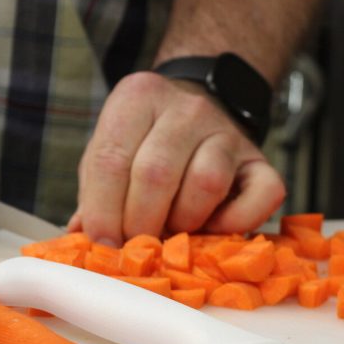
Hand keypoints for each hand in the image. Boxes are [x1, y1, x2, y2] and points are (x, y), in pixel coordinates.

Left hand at [69, 72, 285, 244]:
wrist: (200, 107)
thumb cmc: (145, 141)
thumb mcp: (110, 152)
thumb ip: (94, 193)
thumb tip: (81, 239)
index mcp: (137, 98)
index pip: (111, 160)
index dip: (103, 213)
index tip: (103, 245)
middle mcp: (186, 108)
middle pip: (156, 173)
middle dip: (140, 224)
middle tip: (136, 246)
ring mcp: (227, 131)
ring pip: (206, 183)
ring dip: (184, 222)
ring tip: (173, 231)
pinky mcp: (261, 160)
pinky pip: (261, 196)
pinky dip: (237, 223)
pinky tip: (215, 229)